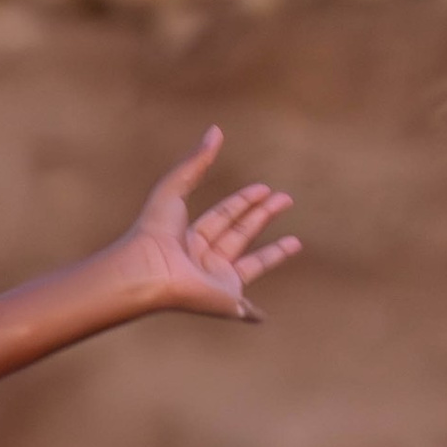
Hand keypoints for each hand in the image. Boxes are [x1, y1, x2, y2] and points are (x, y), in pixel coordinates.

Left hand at [118, 128, 299, 321]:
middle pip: (240, 235)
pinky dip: (253, 314)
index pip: (222, 215)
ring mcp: (215, 283)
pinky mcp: (226, 301)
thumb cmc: (154, 232)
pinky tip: (260, 317)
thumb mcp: (174, 188)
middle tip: (286, 198)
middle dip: (263, 216)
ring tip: (297, 242)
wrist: (149, 272)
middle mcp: (203, 261)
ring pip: (251, 267)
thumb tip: (215, 130)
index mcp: (189, 237)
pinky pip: (244, 311)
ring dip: (275, 255)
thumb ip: (195, 162)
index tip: (264, 188)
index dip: (243, 201)